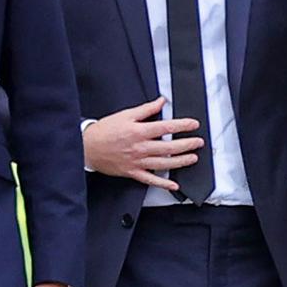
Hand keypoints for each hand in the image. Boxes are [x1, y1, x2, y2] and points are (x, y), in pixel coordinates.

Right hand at [83, 96, 203, 190]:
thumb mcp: (125, 115)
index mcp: (139, 131)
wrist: (88, 147)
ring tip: (192, 158)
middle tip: (198, 142)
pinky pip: (150, 179)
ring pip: (163, 163)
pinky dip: (163, 184)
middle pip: (169, 147)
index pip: (166, 127)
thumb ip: (146, 109)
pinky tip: (173, 185)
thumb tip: (161, 101)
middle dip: (187, 144)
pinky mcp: (132, 172)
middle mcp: (140, 147)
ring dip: (180, 162)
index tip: (193, 124)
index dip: (182, 125)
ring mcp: (137, 162)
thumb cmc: (105, 131)